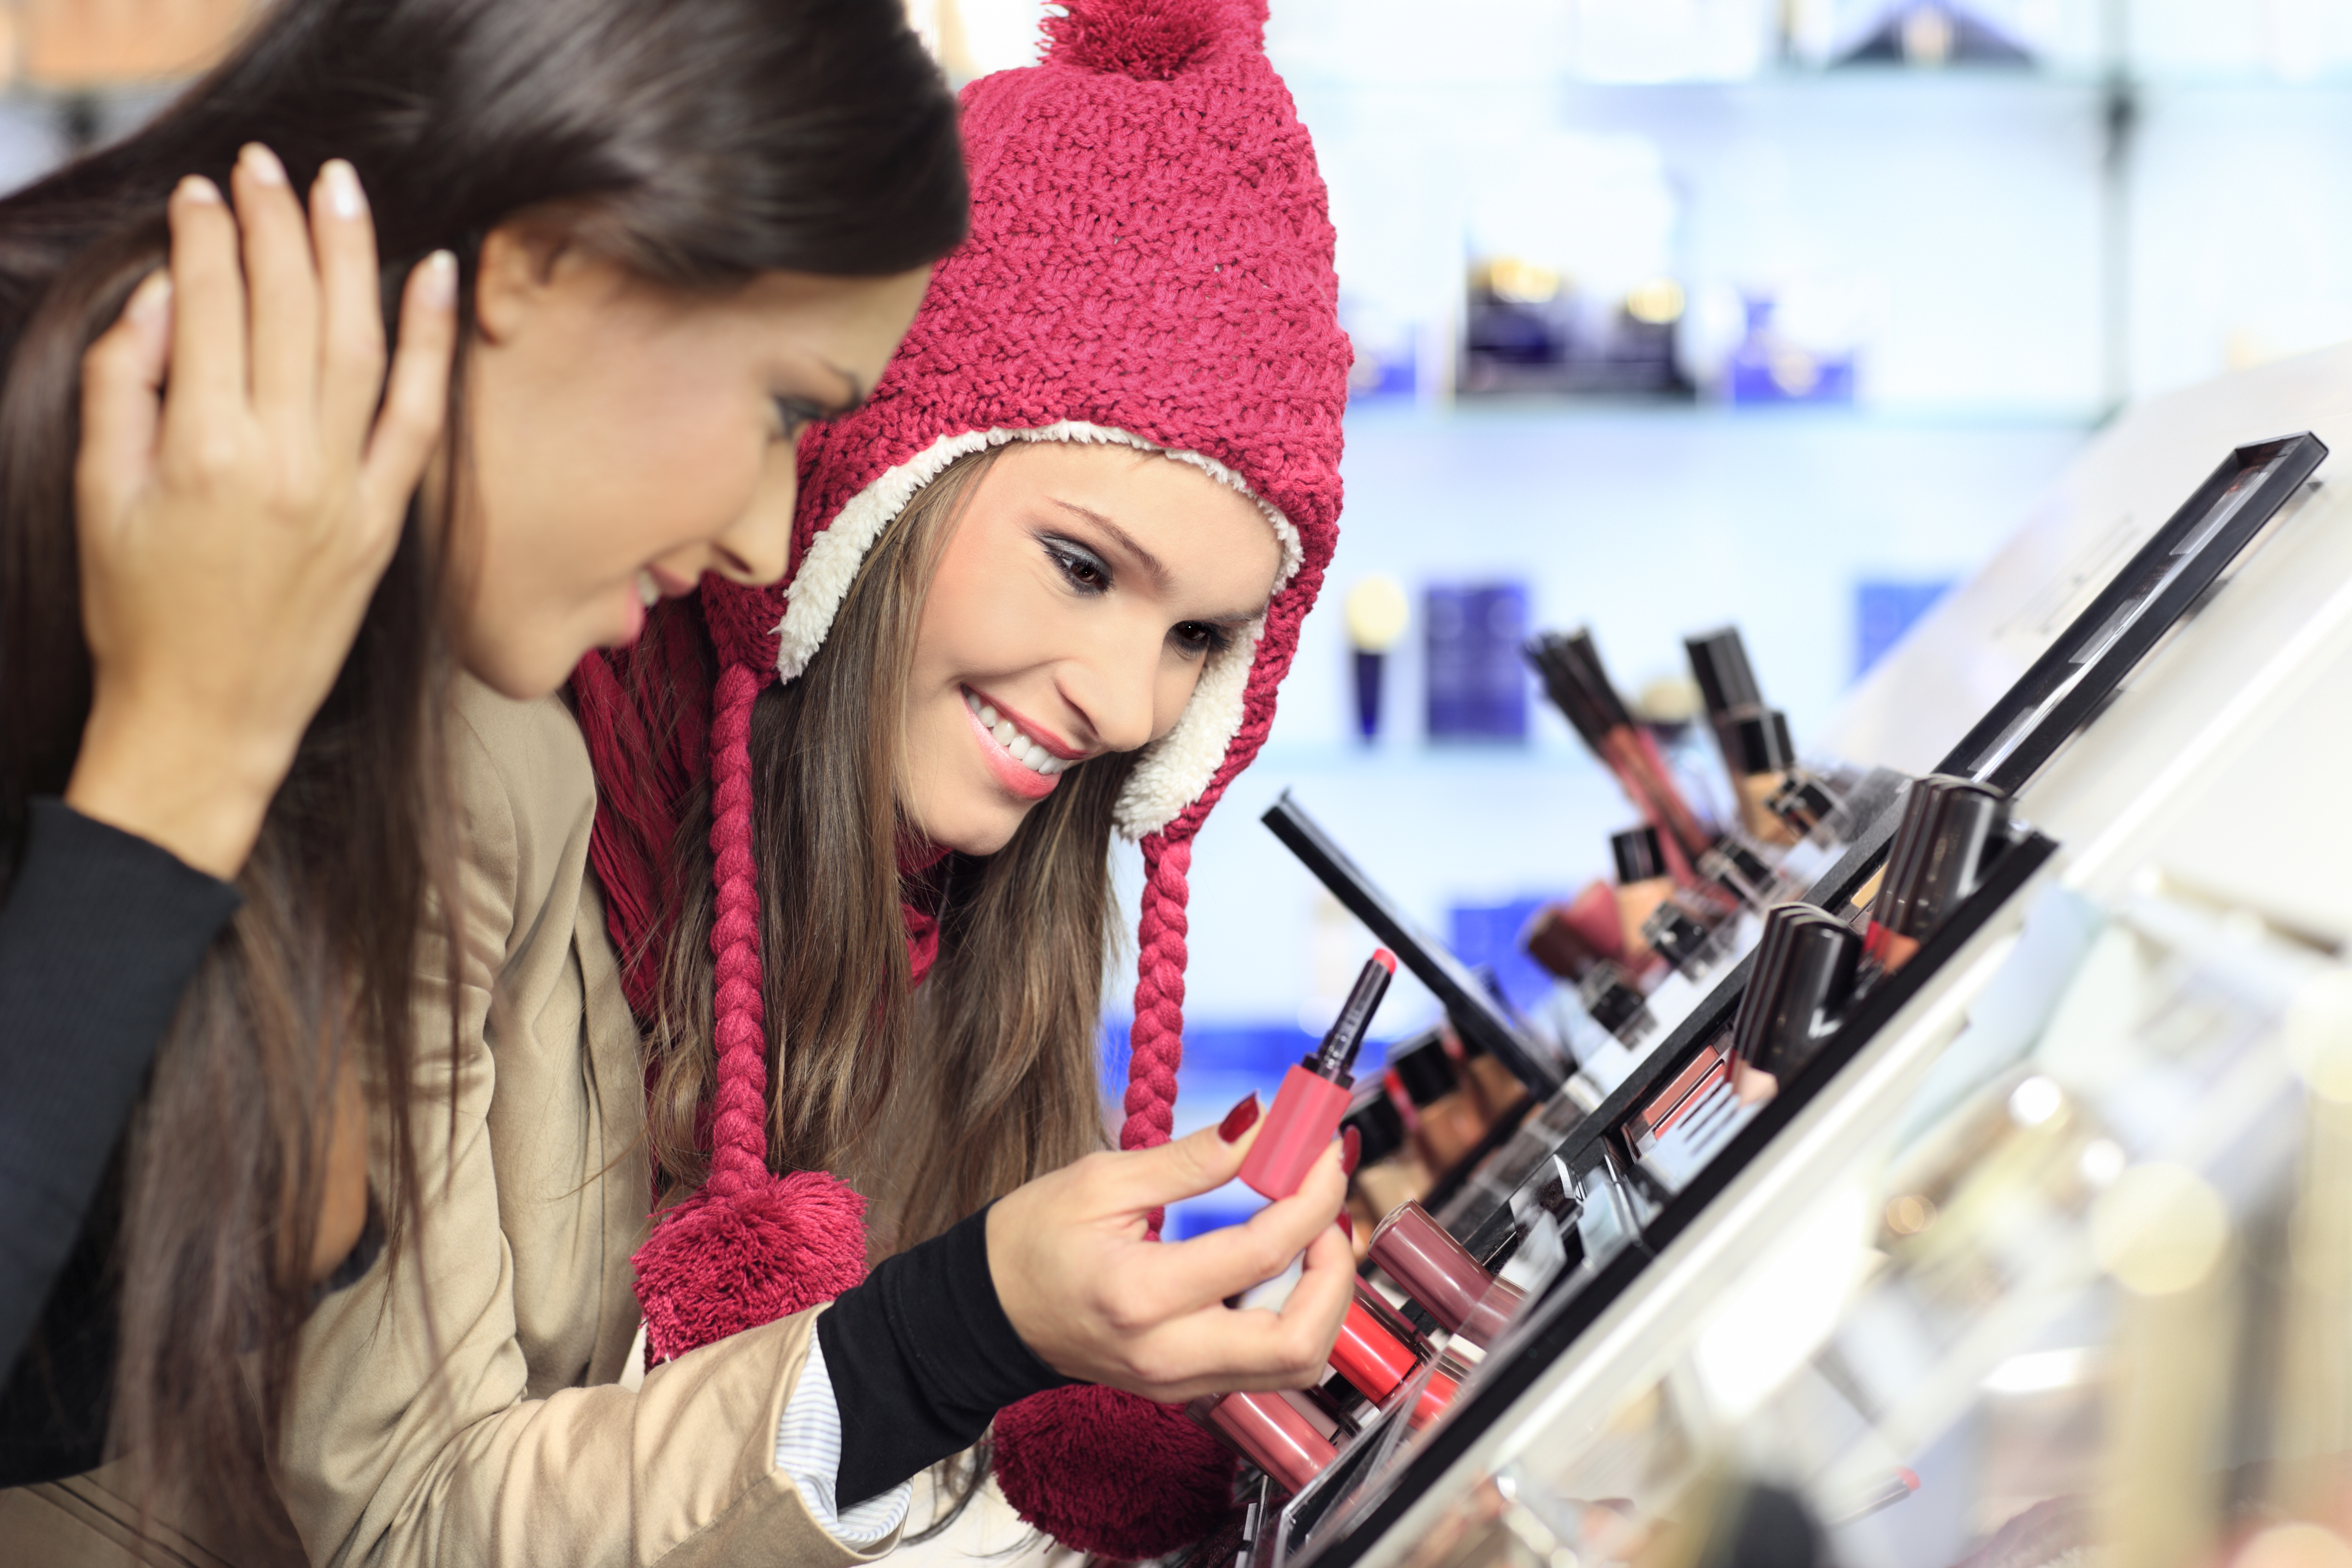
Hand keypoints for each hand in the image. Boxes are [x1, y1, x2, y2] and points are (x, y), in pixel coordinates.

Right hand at [65, 144, 457, 879]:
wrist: (206, 717)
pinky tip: (436, 276)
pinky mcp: (384, 520)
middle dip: (278, 225)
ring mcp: (344, 490)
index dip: (208, 238)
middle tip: (272, 166)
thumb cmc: (138, 610)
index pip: (211, 308)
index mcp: (202, 449)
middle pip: (289, 309)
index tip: (207, 191)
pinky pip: (419, 416)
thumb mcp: (98, 491)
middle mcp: (284, 461)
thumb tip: (159, 297)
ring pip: (358, 344)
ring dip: (352, 257)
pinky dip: (432, 342)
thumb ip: (123, 386)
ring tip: (342, 190)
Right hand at [986, 1105, 1353, 1402]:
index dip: (1312, 1194)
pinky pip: (1267, 1366)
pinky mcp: (1186, 1390)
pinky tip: (1282, 1265)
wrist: (986, 1311)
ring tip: (1311, 1231)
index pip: (1263, 1252)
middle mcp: (1168, 1355)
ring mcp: (1179, 1383)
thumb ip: (1192, 1158)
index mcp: (1141, 1296)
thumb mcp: (1102, 1179)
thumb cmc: (1030, 1239)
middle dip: (1337, 1265)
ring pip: (1296, 1364)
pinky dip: (1296, 1315)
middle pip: (1300, 1338)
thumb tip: (1262, 1121)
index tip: (1322, 1149)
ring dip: (1325, 1295)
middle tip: (1326, 1202)